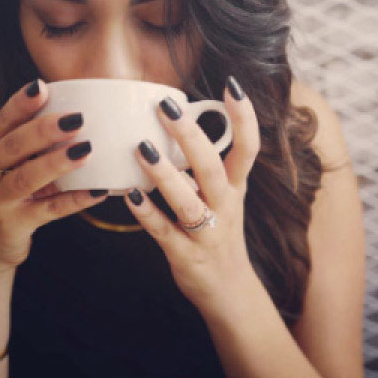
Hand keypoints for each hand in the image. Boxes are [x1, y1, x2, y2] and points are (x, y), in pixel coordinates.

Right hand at [0, 79, 106, 270]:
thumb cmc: (5, 190)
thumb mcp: (7, 163)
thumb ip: (30, 140)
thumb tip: (78, 110)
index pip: (3, 120)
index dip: (21, 103)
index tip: (42, 87)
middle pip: (13, 146)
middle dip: (44, 130)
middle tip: (76, 118)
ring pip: (27, 178)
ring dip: (57, 163)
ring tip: (86, 150)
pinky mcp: (14, 225)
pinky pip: (50, 211)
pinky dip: (75, 200)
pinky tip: (98, 190)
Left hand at [123, 76, 260, 315]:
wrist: (229, 292)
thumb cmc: (219, 232)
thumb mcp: (225, 197)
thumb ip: (206, 166)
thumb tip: (181, 123)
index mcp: (236, 188)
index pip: (248, 148)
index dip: (244, 118)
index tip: (231, 86)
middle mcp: (226, 207)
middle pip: (213, 168)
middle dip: (191, 137)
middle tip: (166, 107)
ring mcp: (207, 234)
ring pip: (189, 201)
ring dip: (166, 175)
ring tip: (142, 149)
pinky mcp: (186, 256)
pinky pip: (164, 232)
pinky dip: (147, 213)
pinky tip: (129, 195)